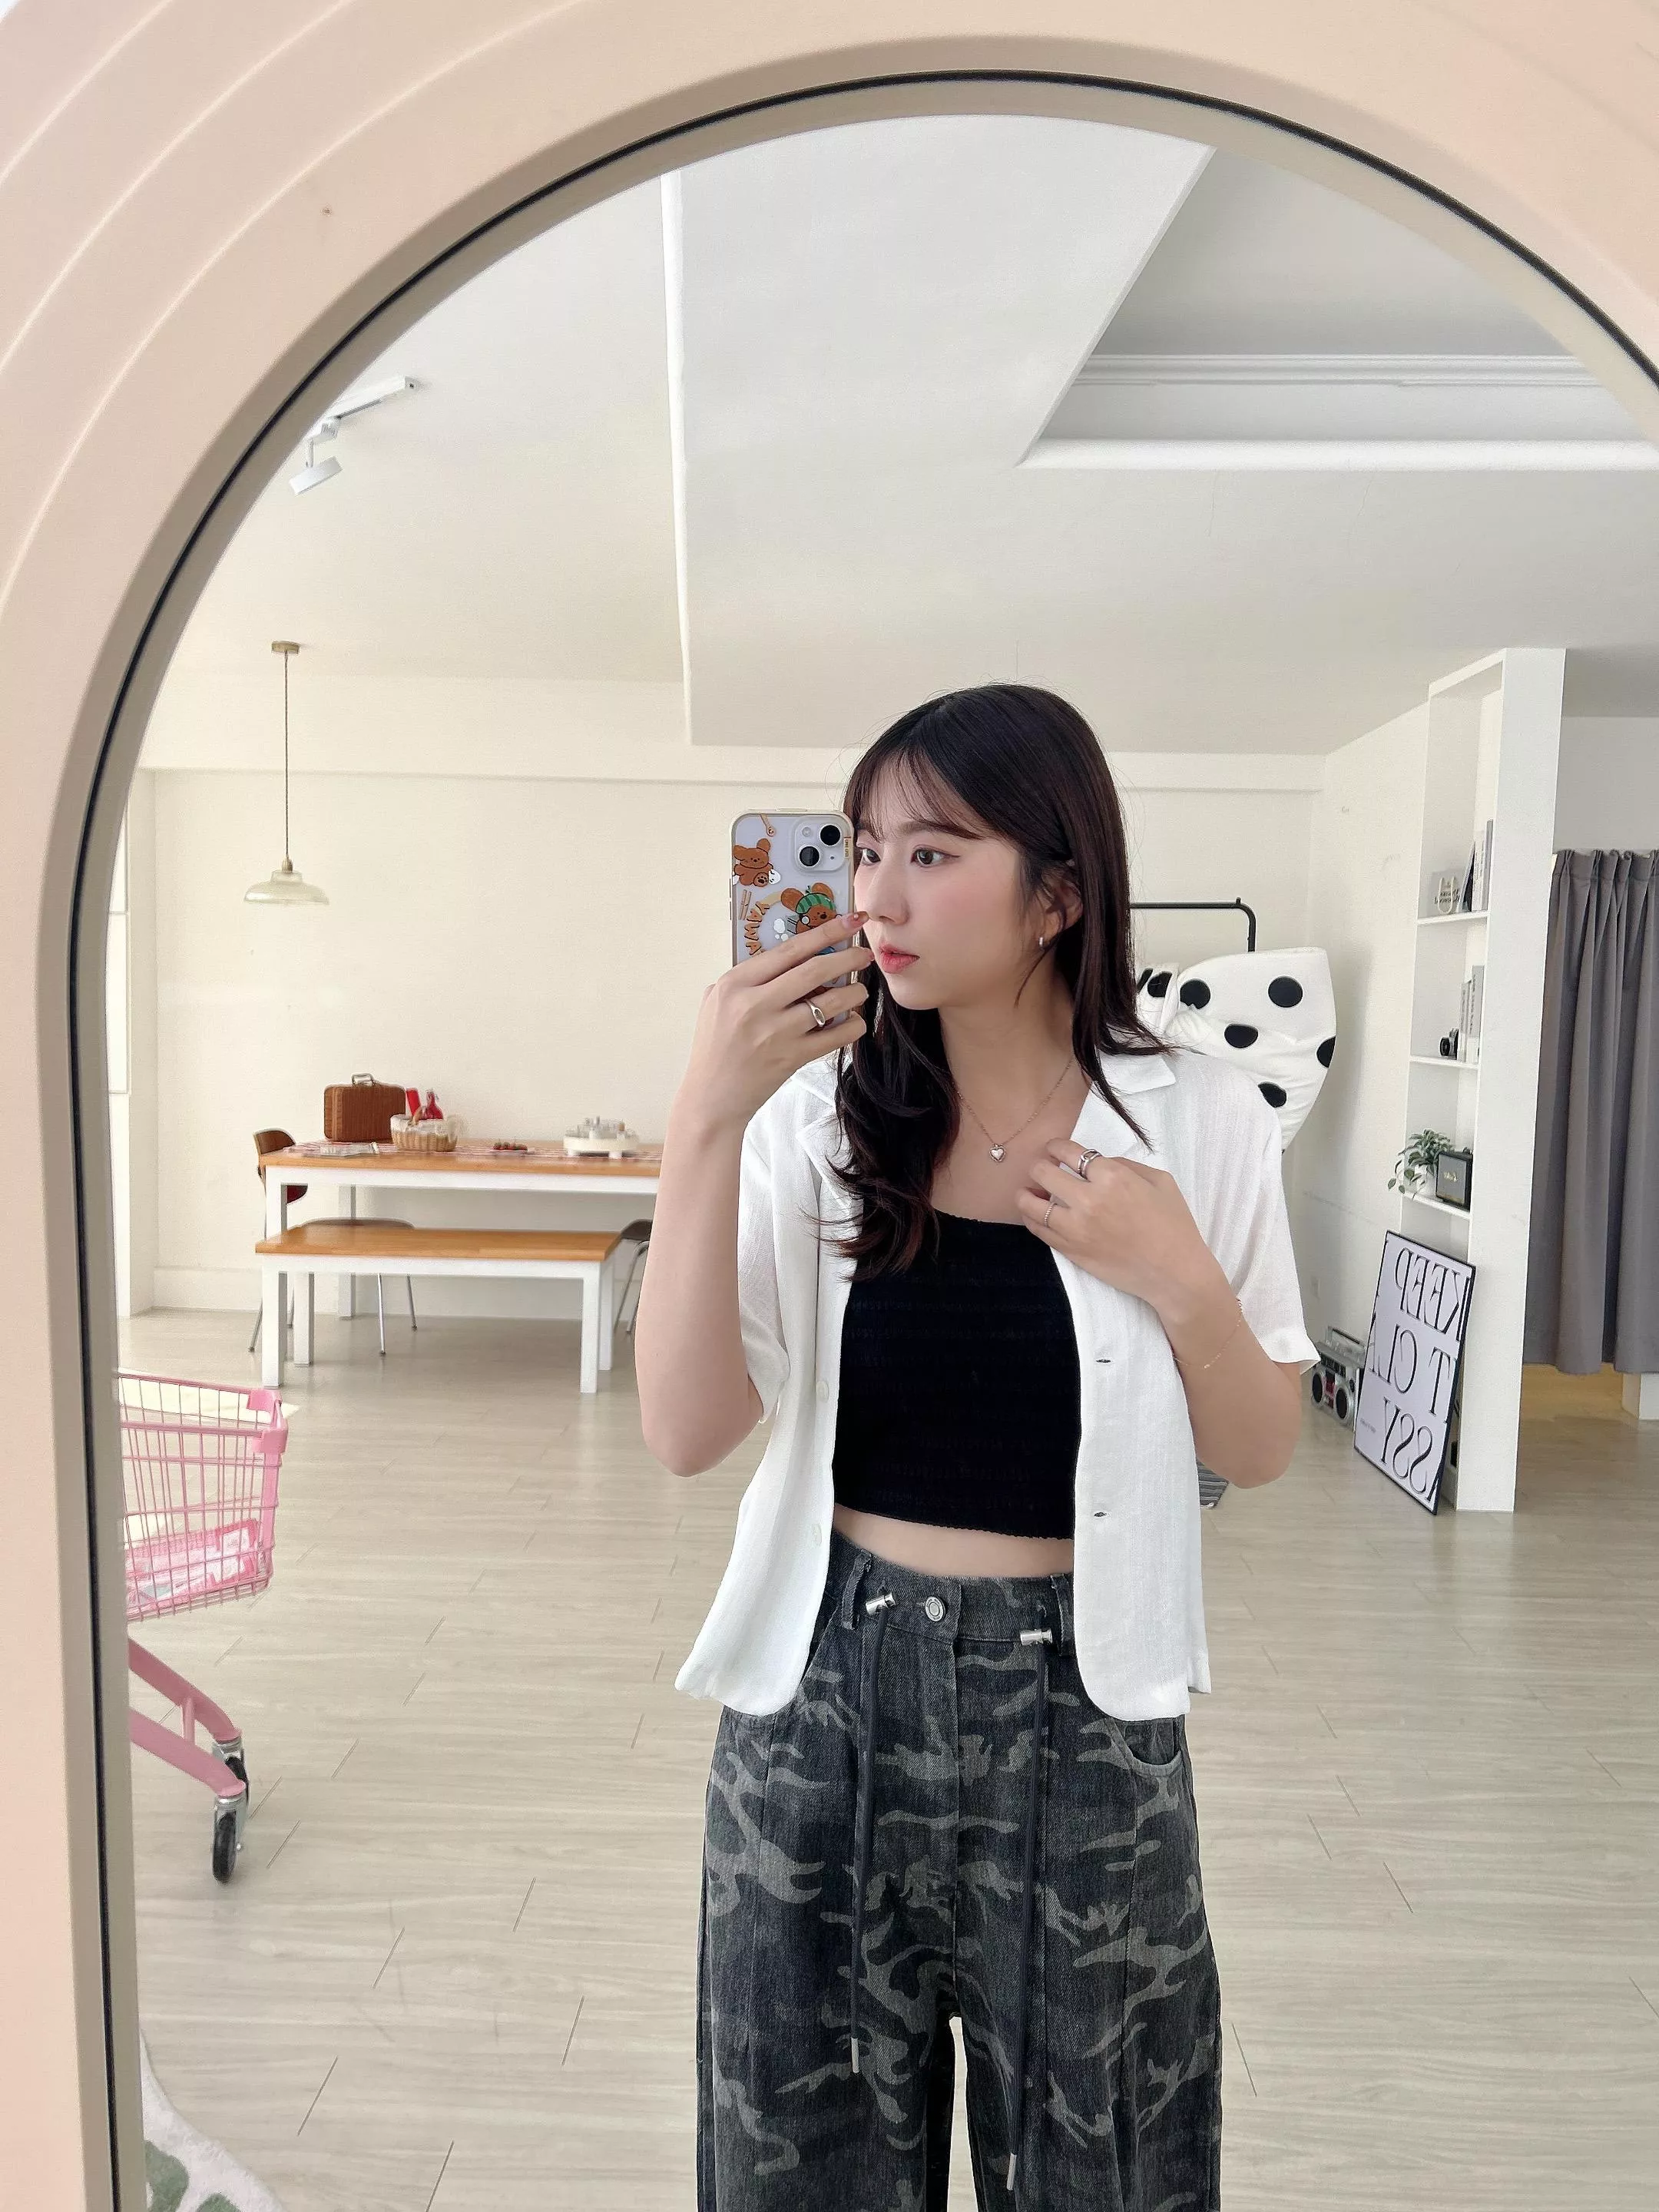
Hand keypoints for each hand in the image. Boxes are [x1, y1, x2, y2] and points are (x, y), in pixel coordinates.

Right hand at [673, 907, 873, 1133]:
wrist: (711, 1099)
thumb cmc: (714, 1048)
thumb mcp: (714, 1003)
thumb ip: (743, 979)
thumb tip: (784, 957)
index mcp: (735, 983)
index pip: (789, 949)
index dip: (825, 932)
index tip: (849, 920)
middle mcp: (755, 1004)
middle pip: (815, 970)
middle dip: (848, 957)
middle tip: (865, 954)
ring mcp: (775, 1032)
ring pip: (831, 1002)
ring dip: (854, 993)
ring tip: (860, 991)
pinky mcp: (792, 1057)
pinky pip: (836, 1035)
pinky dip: (852, 1025)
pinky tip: (853, 1021)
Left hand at [1017, 1138, 1222, 1319]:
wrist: (1174, 1273)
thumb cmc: (1174, 1225)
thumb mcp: (1161, 1181)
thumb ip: (1126, 1165)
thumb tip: (1099, 1162)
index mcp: (1112, 1176)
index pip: (1068, 1152)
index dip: (1055, 1147)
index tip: (1053, 1149)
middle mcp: (1088, 1199)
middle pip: (1043, 1173)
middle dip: (1039, 1166)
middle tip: (1041, 1169)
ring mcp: (1075, 1227)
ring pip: (1032, 1204)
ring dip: (1026, 1194)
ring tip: (1027, 1192)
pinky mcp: (1071, 1251)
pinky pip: (1039, 1230)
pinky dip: (1031, 1218)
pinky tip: (1034, 1213)